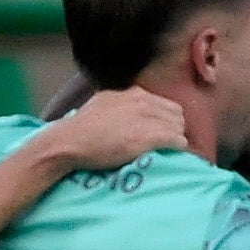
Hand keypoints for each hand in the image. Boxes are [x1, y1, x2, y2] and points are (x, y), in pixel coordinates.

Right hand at [48, 87, 185, 170]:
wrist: (71, 141)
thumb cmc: (81, 128)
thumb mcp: (103, 104)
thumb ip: (120, 106)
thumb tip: (128, 113)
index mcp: (132, 93)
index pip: (165, 104)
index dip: (167, 120)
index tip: (162, 132)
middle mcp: (143, 101)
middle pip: (177, 115)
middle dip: (174, 129)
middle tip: (167, 144)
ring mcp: (147, 118)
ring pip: (179, 128)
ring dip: (176, 140)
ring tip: (167, 152)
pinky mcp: (150, 136)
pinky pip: (178, 141)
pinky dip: (178, 149)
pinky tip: (171, 155)